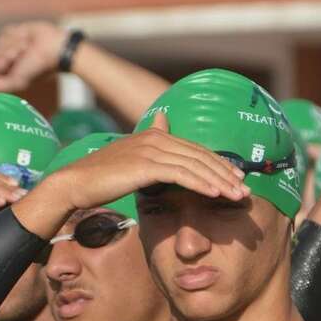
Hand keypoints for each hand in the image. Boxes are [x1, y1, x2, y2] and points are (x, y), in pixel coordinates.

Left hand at [0, 21, 66, 92]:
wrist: (54, 49)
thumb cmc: (38, 68)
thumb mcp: (17, 82)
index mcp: (9, 73)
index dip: (1, 63)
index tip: (12, 63)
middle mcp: (9, 61)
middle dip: (8, 52)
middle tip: (23, 55)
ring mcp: (12, 46)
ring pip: (0, 41)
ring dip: (15, 43)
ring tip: (28, 46)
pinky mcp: (17, 32)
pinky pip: (6, 31)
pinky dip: (17, 34)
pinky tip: (27, 37)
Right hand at [17, 113, 248, 233]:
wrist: (74, 183)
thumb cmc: (100, 177)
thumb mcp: (129, 159)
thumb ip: (149, 148)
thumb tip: (162, 125)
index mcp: (155, 136)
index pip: (195, 149)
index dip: (218, 162)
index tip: (236, 177)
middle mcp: (156, 138)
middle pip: (200, 155)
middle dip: (226, 172)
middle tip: (245, 188)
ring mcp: (151, 149)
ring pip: (196, 165)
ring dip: (220, 181)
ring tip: (238, 195)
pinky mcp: (146, 164)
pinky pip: (182, 174)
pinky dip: (201, 184)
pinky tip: (216, 194)